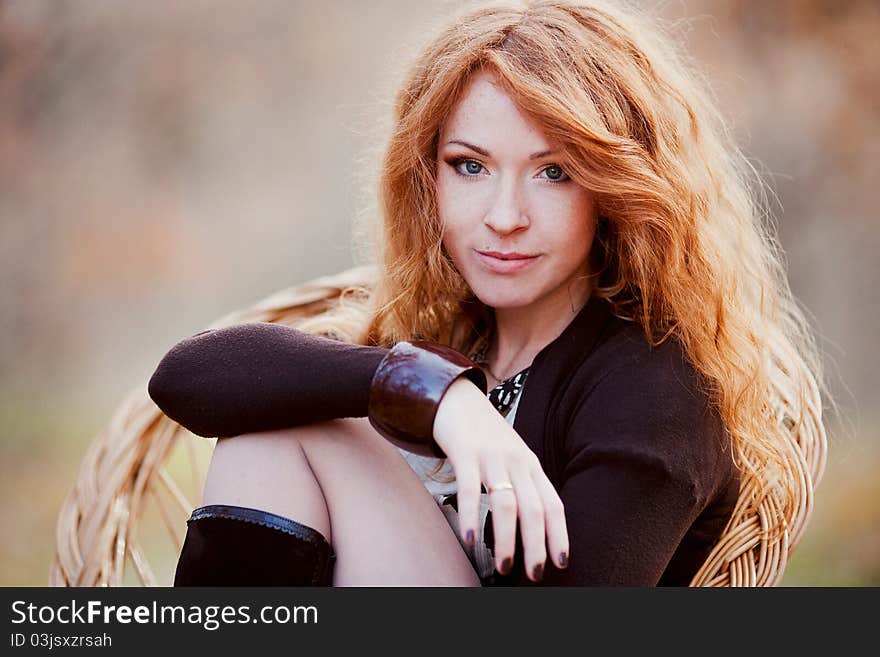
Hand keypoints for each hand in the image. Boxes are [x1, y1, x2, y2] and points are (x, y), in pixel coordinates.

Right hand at [433, 377, 568, 581]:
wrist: (457, 399)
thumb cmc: (485, 436)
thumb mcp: (512, 458)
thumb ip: (522, 486)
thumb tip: (531, 530)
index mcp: (531, 465)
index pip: (553, 504)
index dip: (559, 535)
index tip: (561, 563)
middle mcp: (516, 461)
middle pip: (533, 508)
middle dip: (536, 545)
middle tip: (533, 574)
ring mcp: (491, 456)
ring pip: (506, 502)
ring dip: (506, 538)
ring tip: (503, 566)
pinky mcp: (465, 452)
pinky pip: (470, 488)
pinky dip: (471, 515)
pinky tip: (469, 538)